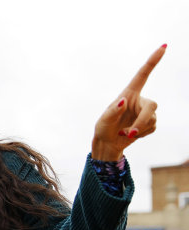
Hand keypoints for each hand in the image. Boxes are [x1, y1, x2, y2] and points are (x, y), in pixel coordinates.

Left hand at [92, 44, 165, 160]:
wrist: (107, 143)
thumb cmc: (103, 128)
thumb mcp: (104, 120)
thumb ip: (113, 111)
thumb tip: (123, 101)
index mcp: (128, 94)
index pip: (142, 75)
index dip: (153, 61)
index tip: (163, 47)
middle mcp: (139, 101)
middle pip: (151, 106)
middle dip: (142, 121)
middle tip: (132, 133)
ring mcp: (145, 112)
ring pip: (152, 119)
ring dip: (138, 130)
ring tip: (124, 133)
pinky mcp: (149, 123)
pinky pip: (152, 128)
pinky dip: (141, 135)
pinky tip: (130, 135)